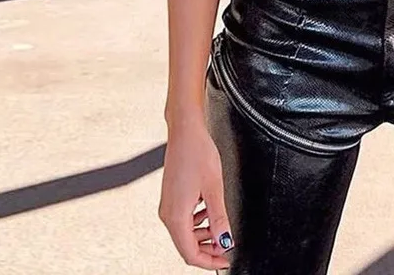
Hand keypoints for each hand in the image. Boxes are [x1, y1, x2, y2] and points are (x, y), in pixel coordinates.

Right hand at [159, 119, 233, 269]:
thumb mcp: (214, 189)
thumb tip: (224, 241)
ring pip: (185, 233)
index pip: (190, 253)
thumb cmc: (197, 153)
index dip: (209, 261)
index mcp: (176, 216)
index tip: (225, 260)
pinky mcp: (171, 198)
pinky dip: (197, 222)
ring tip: (220, 228)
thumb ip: (219, 219)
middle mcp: (168, 213)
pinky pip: (183, 220)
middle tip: (226, 246)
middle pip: (186, 245)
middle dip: (208, 249)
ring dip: (203, 235)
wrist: (185, 132)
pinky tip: (208, 212)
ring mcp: (168, 206)